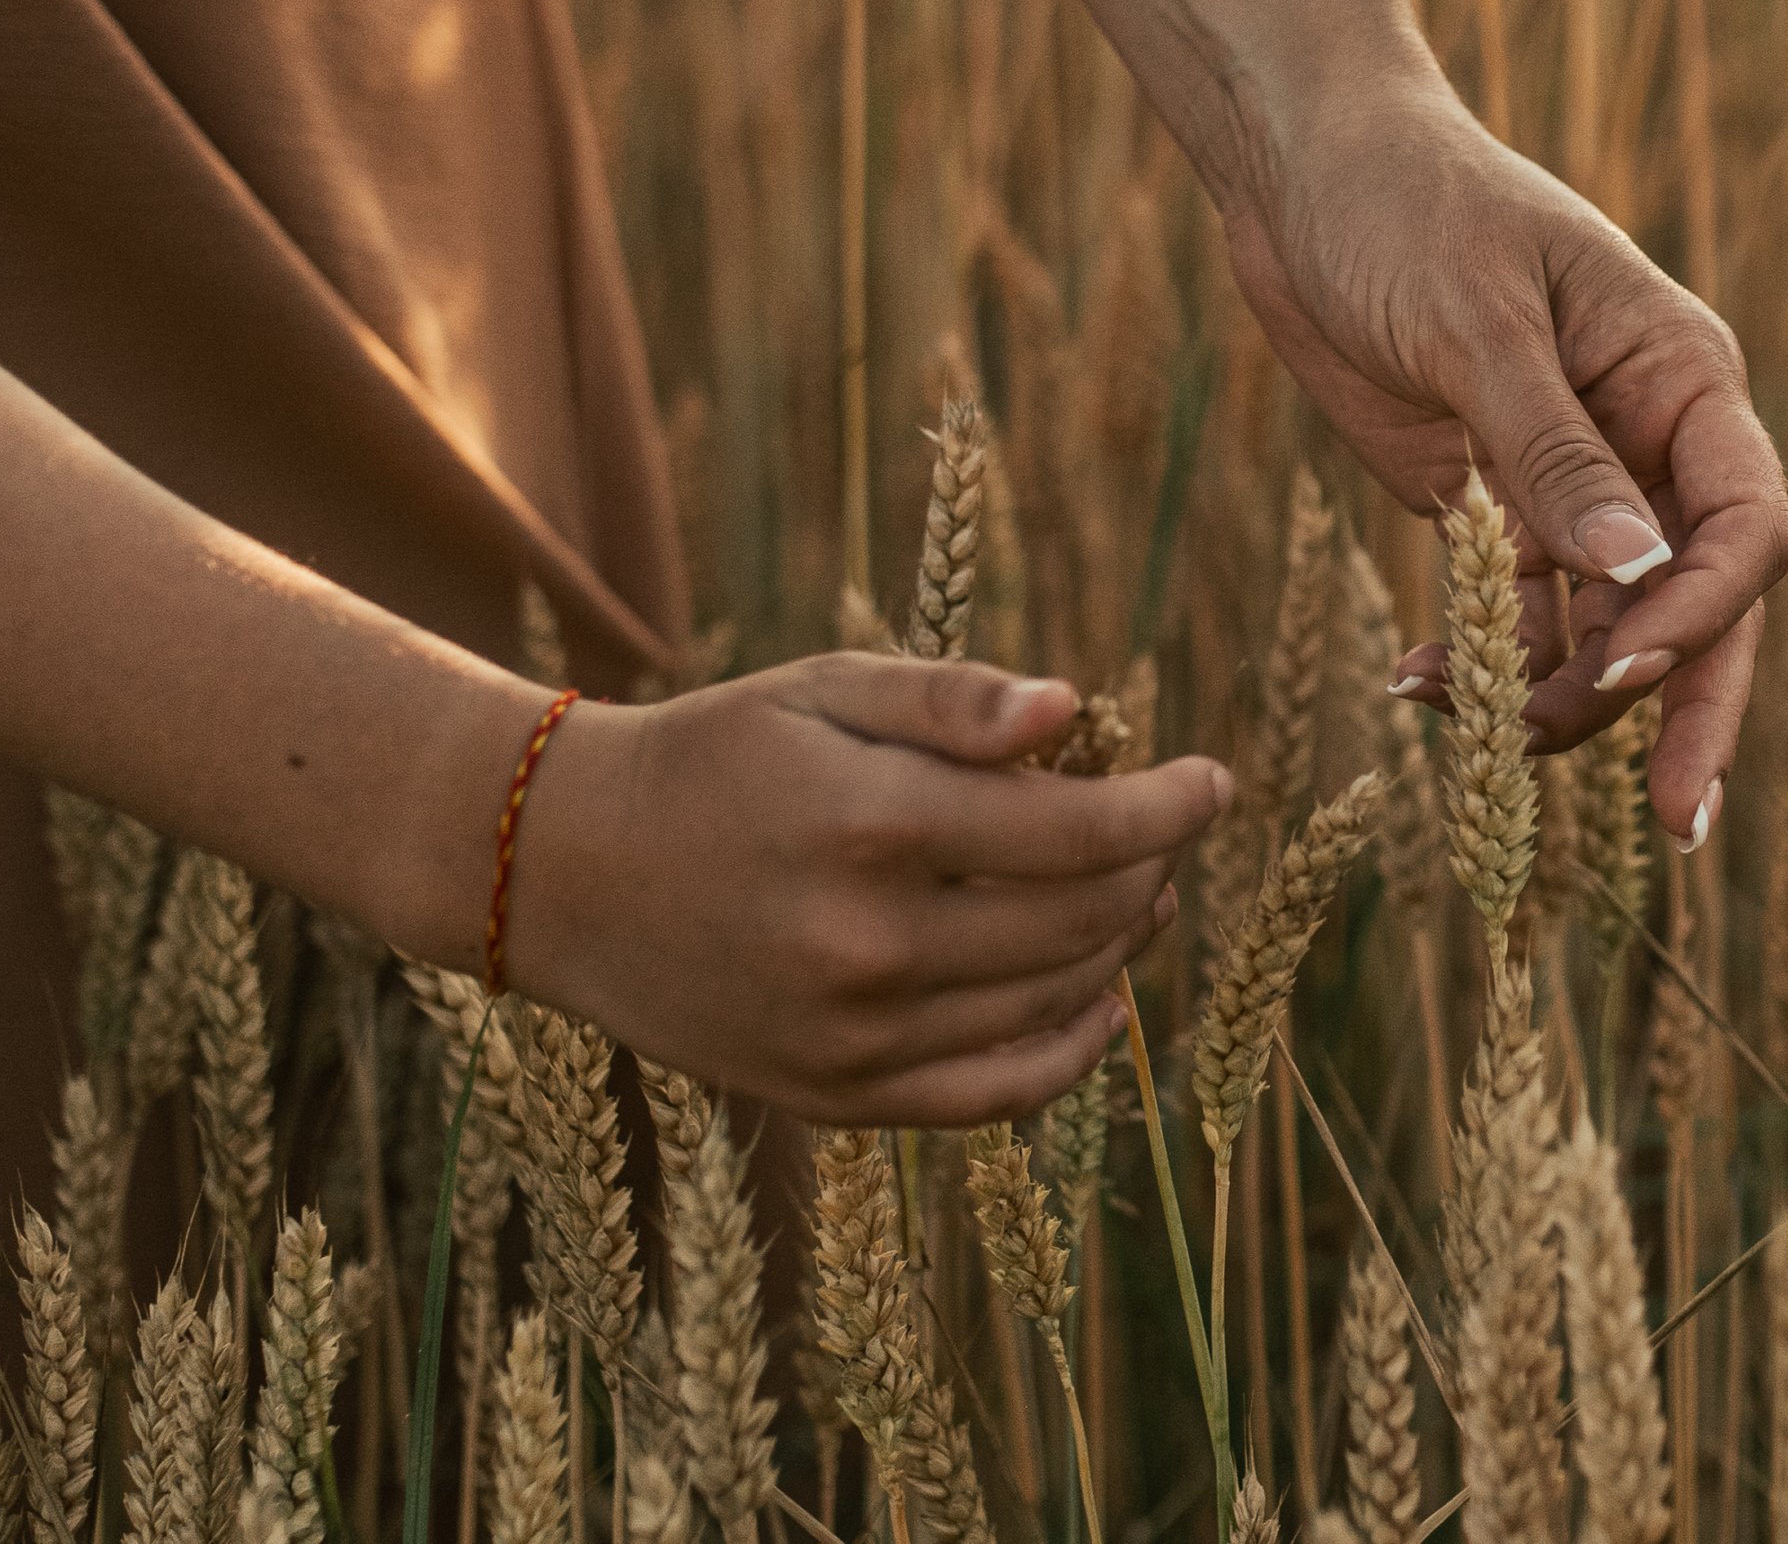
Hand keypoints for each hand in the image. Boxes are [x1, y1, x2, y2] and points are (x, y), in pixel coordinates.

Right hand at [506, 653, 1228, 1123]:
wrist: (572, 871)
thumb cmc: (717, 755)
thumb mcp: (824, 691)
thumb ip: (951, 700)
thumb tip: (1076, 713)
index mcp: (870, 822)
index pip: (1077, 829)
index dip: (1166, 805)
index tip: (1215, 780)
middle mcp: (867, 942)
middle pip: (1078, 920)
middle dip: (1151, 869)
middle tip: (1170, 830)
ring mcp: (852, 1035)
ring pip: (1048, 1004)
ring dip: (1121, 949)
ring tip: (1142, 897)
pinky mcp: (835, 1096)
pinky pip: (991, 1094)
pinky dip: (1067, 1054)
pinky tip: (1102, 1004)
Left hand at [1219, 67, 1787, 848]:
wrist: (1297, 163)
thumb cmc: (1400, 203)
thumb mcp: (1473, 322)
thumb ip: (1552, 452)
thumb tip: (1636, 580)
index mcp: (1680, 372)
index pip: (1743, 523)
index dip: (1701, 612)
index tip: (1627, 672)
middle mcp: (1647, 434)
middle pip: (1699, 597)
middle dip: (1684, 704)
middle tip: (1670, 826)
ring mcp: (1572, 474)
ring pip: (1608, 622)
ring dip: (1565, 695)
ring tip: (1485, 743)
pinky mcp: (1493, 498)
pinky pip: (1520, 610)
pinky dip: (1487, 663)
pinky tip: (1420, 686)